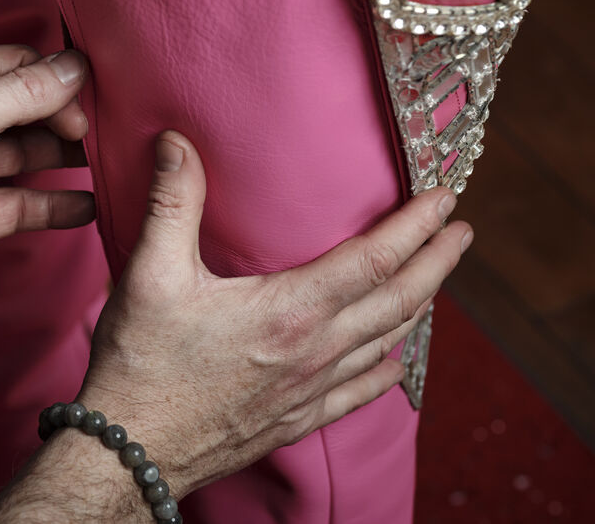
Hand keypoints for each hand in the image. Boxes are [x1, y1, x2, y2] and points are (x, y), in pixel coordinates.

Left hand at [0, 45, 94, 324]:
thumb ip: (21, 93)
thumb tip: (75, 63)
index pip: (15, 64)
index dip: (55, 72)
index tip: (96, 87)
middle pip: (29, 108)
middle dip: (68, 112)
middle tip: (103, 128)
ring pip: (33, 155)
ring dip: (70, 156)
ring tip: (113, 160)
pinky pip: (29, 206)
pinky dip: (62, 205)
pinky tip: (93, 205)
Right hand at [77, 131, 471, 497]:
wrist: (132, 452)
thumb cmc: (141, 364)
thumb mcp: (150, 274)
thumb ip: (172, 202)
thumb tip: (176, 142)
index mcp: (290, 311)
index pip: (374, 259)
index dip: (416, 226)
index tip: (446, 199)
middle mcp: (313, 352)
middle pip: (399, 301)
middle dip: (438, 262)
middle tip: (463, 232)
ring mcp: (309, 392)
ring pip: (387, 345)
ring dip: (418, 307)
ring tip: (434, 281)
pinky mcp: (295, 420)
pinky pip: (359, 393)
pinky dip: (386, 371)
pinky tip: (396, 364)